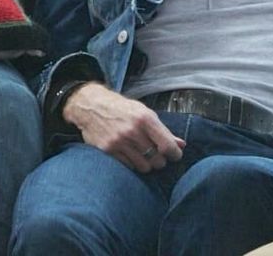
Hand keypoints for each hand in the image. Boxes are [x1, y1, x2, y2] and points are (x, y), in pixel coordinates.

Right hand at [64, 83, 185, 172]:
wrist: (91, 106)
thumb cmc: (121, 109)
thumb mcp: (144, 113)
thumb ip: (163, 130)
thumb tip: (181, 145)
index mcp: (145, 119)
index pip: (168, 146)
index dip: (175, 154)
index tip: (174, 154)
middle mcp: (132, 131)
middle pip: (158, 160)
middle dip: (160, 159)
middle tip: (155, 153)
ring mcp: (119, 141)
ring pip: (145, 167)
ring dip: (146, 163)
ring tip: (142, 154)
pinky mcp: (108, 150)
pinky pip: (129, 166)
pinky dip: (132, 163)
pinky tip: (129, 153)